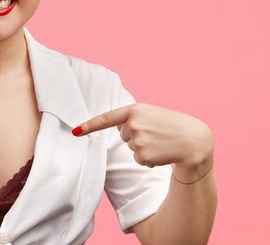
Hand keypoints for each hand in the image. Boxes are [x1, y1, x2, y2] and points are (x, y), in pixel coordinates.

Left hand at [72, 103, 212, 177]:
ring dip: (145, 148)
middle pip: (123, 136)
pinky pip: (139, 160)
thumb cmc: (174, 125)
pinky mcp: (143, 155)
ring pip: (131, 148)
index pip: (107, 118)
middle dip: (137, 136)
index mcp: (136, 110)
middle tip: (157, 133)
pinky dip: (149, 159)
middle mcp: (134, 124)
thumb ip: (134, 117)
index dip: (89, 126)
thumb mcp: (153, 114)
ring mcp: (137, 140)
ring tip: (162, 142)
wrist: (195, 140)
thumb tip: (118, 129)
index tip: (74, 132)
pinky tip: (163, 152)